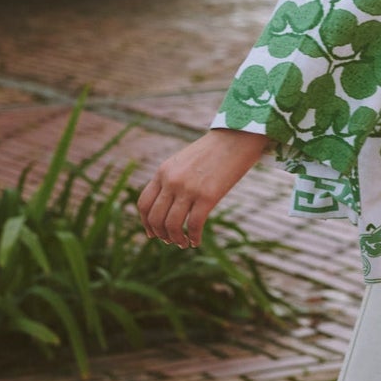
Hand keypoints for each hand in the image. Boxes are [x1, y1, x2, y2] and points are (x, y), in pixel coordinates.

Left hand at [137, 130, 266, 248]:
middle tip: (170, 241)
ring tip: (183, 243)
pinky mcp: (208, 196)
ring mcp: (189, 188)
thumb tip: (169, 205)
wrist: (236, 136)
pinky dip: (194, 238)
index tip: (152, 234)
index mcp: (163, 171)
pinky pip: (194, 225)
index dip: (145, 223)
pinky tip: (197, 242)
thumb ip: (173, 179)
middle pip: (155, 218)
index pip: (143, 203)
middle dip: (161, 234)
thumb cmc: (213, 150)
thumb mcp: (184, 161)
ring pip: (172, 225)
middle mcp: (172, 180)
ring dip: (176, 239)